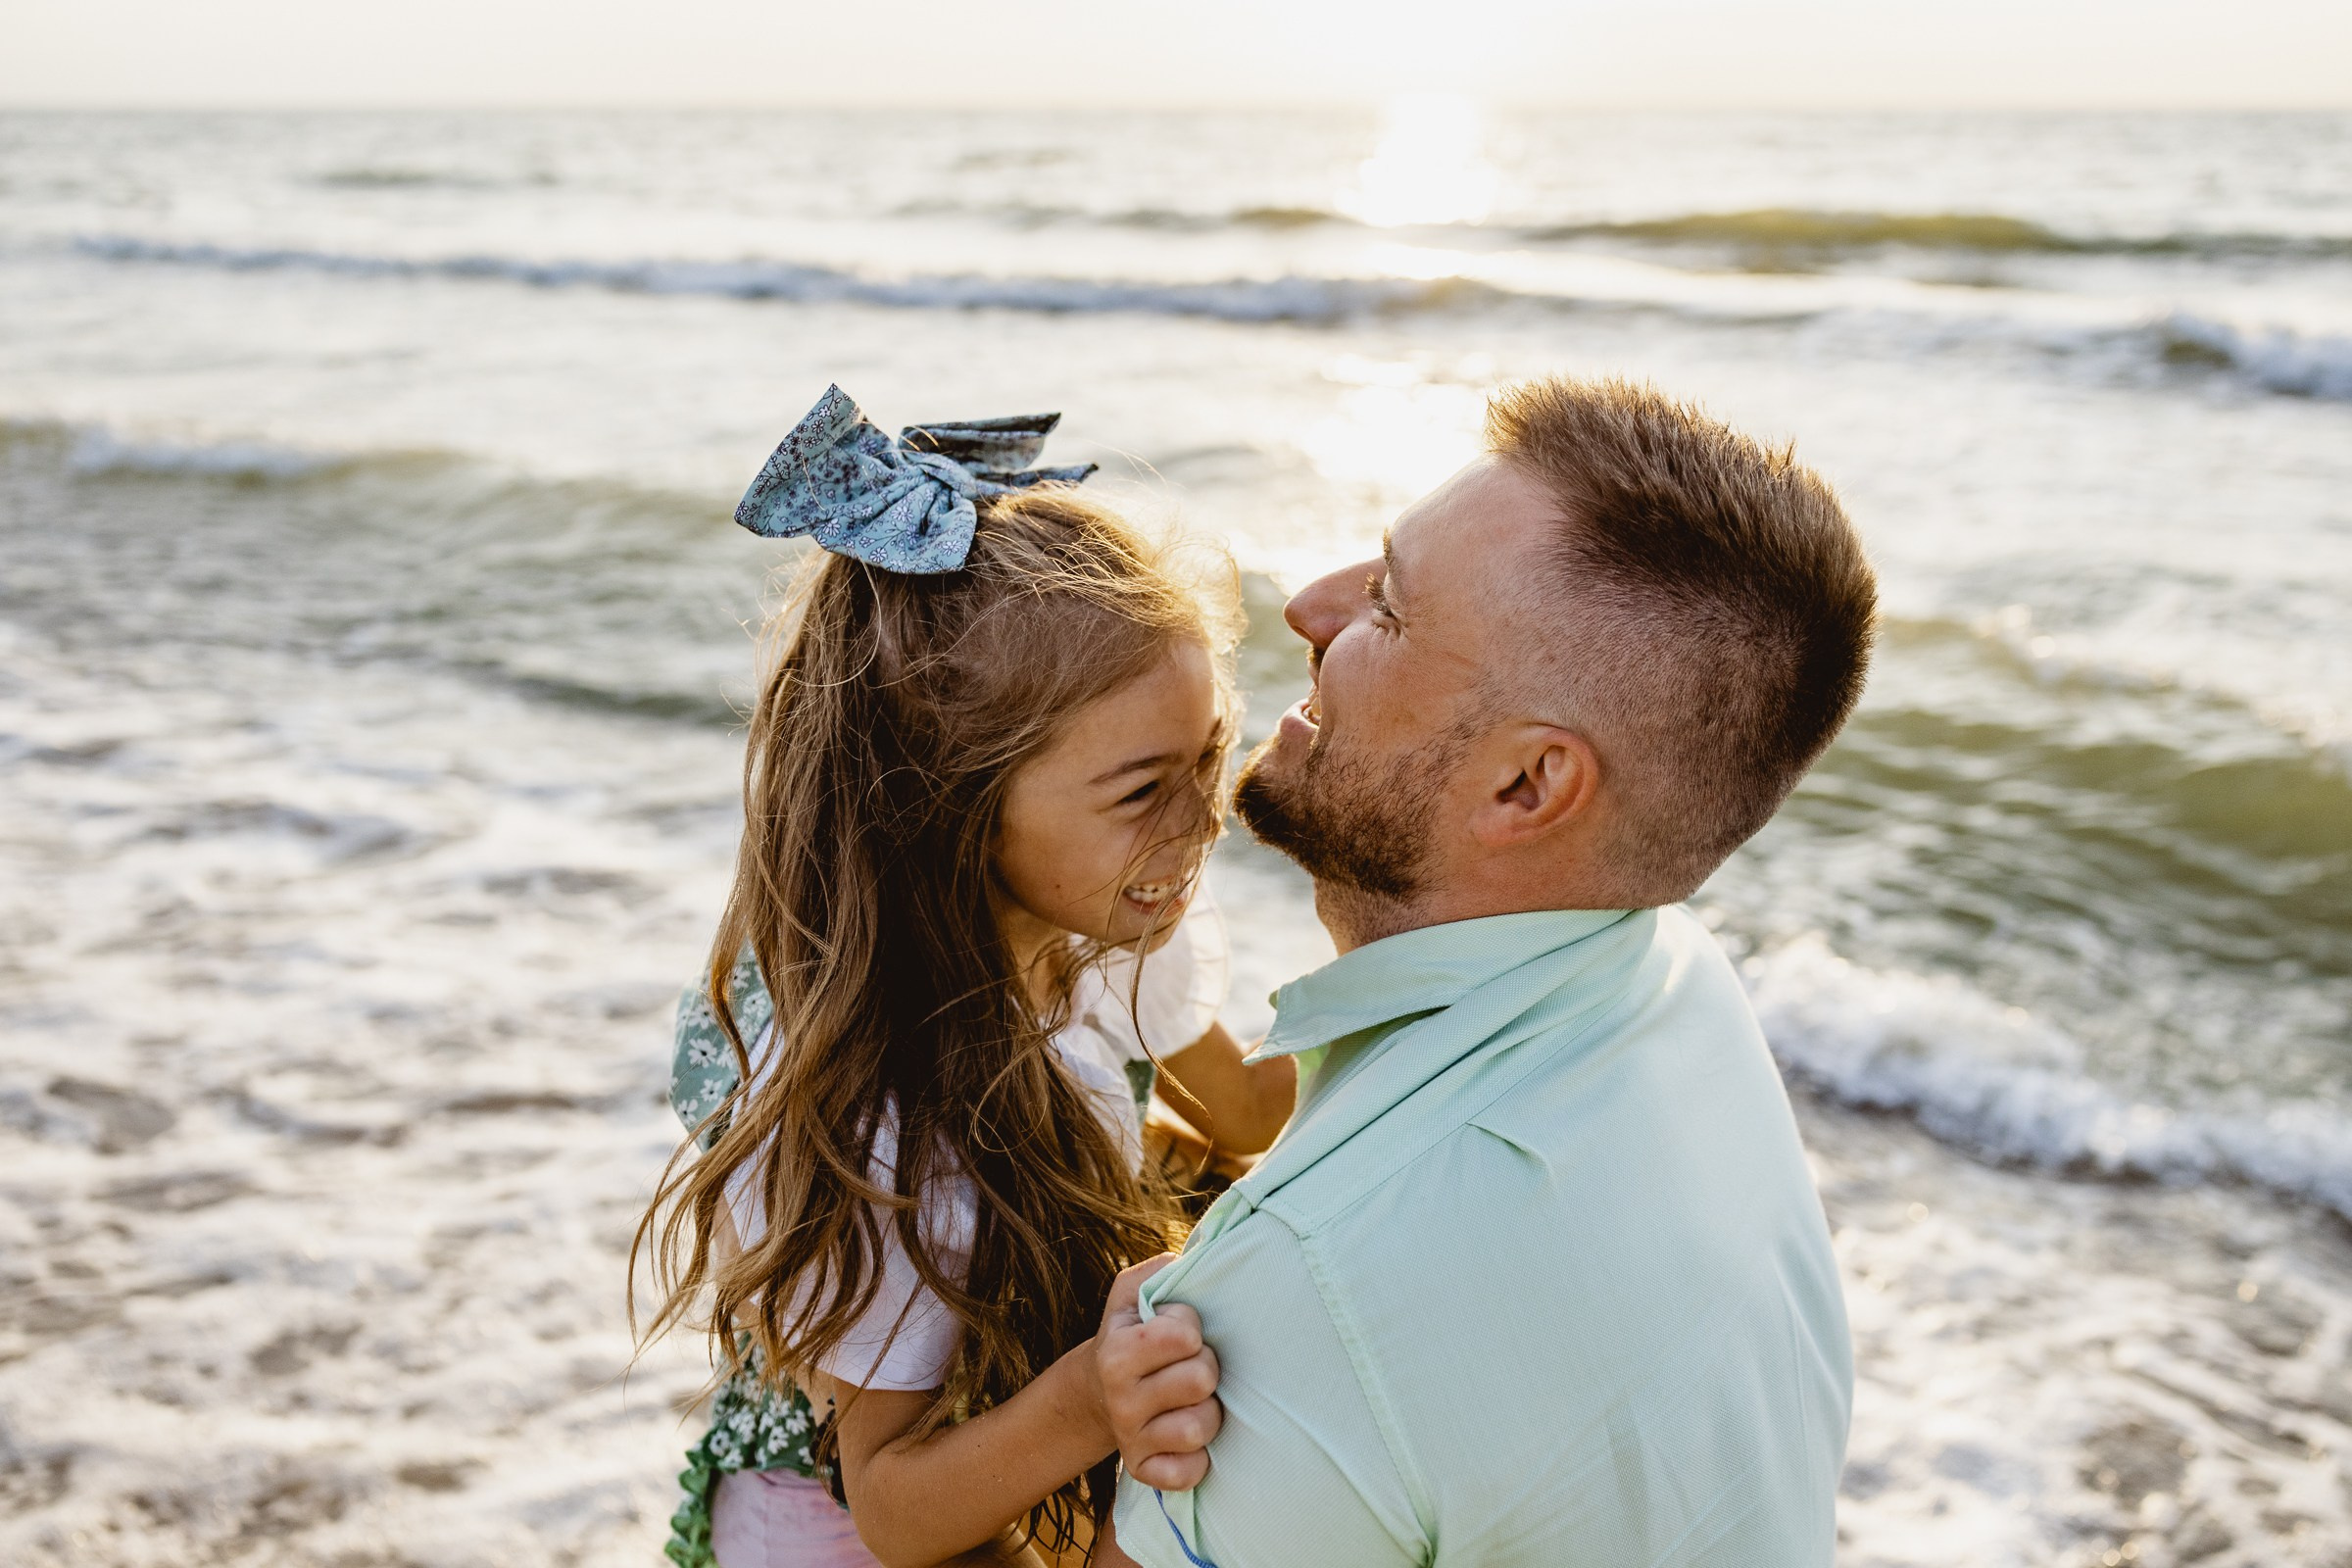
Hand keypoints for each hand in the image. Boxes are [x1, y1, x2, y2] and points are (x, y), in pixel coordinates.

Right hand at [1093, 1253, 1222, 1490]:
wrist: (1096, 1393)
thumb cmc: (1130, 1334)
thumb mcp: (1131, 1294)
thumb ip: (1159, 1272)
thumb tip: (1188, 1262)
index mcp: (1118, 1352)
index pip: (1183, 1335)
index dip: (1191, 1328)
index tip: (1181, 1333)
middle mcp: (1121, 1398)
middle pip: (1201, 1380)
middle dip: (1207, 1368)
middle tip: (1192, 1366)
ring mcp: (1131, 1438)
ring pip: (1199, 1428)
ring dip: (1208, 1412)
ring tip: (1195, 1400)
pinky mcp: (1143, 1470)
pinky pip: (1187, 1473)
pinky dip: (1196, 1460)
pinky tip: (1188, 1440)